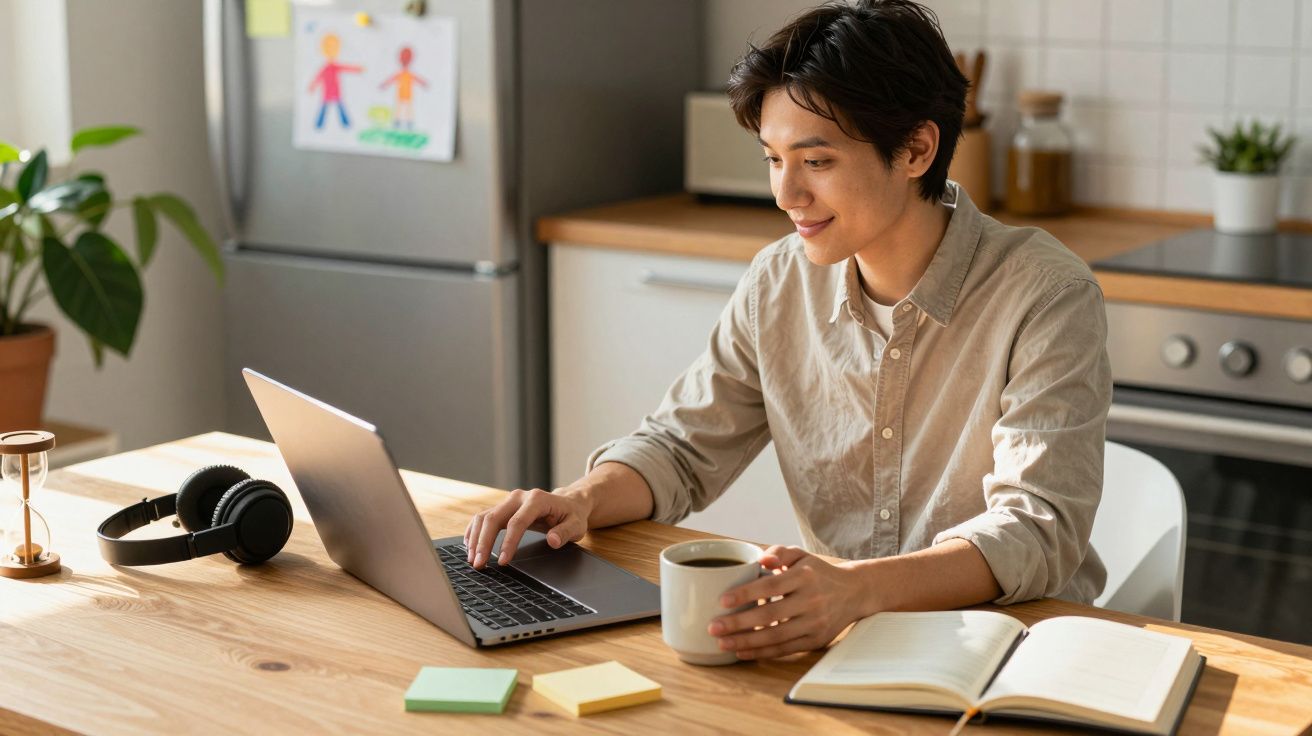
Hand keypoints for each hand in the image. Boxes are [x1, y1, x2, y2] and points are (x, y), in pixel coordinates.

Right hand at [463, 488, 591, 568]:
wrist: (568, 503)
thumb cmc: (572, 515)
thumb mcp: (576, 525)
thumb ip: (565, 532)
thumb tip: (553, 540)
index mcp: (537, 499)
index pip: (517, 522)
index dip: (508, 542)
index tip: (503, 561)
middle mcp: (519, 497)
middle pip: (494, 518)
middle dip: (484, 542)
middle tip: (479, 564)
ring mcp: (509, 501)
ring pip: (484, 517)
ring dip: (475, 538)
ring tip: (472, 560)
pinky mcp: (503, 507)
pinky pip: (483, 517)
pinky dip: (474, 531)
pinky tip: (469, 546)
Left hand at [708, 545, 864, 659]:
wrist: (853, 592)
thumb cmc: (817, 572)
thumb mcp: (801, 555)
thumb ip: (779, 552)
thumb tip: (762, 558)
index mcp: (804, 576)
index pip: (771, 585)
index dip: (746, 594)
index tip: (722, 601)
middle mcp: (811, 601)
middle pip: (770, 615)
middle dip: (738, 623)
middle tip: (713, 627)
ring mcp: (815, 623)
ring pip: (776, 637)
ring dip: (746, 642)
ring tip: (723, 643)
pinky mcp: (815, 640)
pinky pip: (785, 649)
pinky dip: (762, 653)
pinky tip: (742, 652)